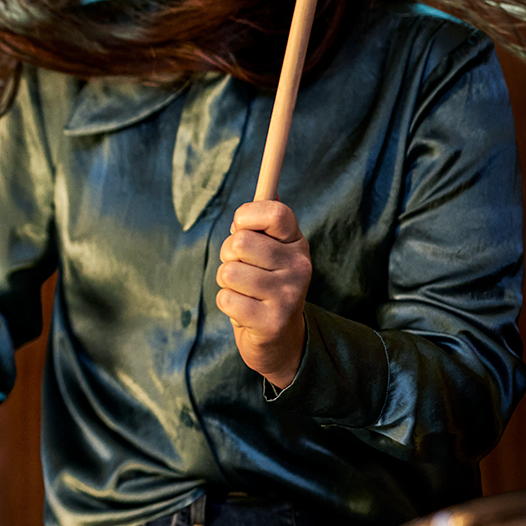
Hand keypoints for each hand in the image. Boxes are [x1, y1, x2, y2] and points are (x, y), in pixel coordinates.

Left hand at [217, 200, 311, 388]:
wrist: (280, 340)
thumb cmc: (266, 285)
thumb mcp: (271, 251)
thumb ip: (265, 222)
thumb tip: (273, 185)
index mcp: (297, 244)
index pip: (275, 212)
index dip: (246, 216)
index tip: (242, 229)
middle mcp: (299, 267)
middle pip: (240, 242)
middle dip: (228, 255)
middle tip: (241, 269)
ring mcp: (288, 295)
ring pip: (229, 272)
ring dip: (226, 282)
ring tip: (243, 292)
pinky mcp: (272, 321)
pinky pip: (226, 299)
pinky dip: (227, 304)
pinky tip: (244, 310)